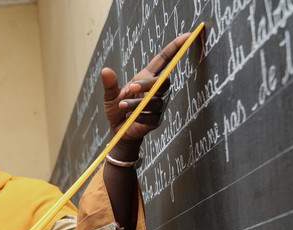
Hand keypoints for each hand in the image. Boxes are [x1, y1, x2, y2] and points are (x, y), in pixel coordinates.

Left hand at [102, 32, 190, 152]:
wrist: (117, 130)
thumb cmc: (117, 109)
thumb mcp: (110, 96)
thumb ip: (110, 84)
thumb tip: (105, 70)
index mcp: (146, 78)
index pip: (164, 60)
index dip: (175, 48)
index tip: (187, 36)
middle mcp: (156, 90)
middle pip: (162, 82)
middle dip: (147, 84)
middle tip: (130, 88)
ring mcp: (158, 106)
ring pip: (156, 101)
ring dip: (138, 103)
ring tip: (122, 106)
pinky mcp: (156, 120)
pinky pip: (152, 117)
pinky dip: (139, 116)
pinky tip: (130, 117)